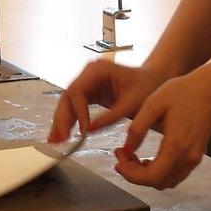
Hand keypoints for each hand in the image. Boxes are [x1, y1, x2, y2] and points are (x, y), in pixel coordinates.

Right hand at [47, 59, 172, 142]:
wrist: (154, 81)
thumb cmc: (147, 87)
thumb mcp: (132, 104)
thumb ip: (110, 117)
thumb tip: (88, 131)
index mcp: (98, 70)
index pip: (78, 91)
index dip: (77, 112)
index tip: (82, 131)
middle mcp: (88, 74)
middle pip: (68, 97)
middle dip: (62, 119)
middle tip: (59, 139)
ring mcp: (88, 83)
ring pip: (68, 103)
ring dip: (61, 122)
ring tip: (55, 141)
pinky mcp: (90, 93)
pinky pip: (75, 108)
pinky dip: (69, 122)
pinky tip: (63, 135)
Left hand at [114, 74, 210, 188]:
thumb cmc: (182, 92)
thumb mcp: (153, 104)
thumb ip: (137, 129)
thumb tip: (126, 150)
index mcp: (176, 146)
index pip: (150, 177)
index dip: (129, 174)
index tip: (118, 159)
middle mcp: (187, 158)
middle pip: (157, 182)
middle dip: (134, 174)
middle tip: (122, 155)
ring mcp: (194, 159)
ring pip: (166, 182)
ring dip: (146, 175)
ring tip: (133, 157)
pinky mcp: (196, 156)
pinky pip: (175, 175)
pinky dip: (159, 172)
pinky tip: (149, 158)